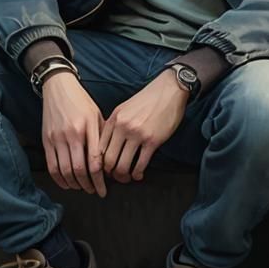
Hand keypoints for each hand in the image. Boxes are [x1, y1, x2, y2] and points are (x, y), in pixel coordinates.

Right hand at [41, 70, 106, 196]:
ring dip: (74, 184)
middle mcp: (72, 133)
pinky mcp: (46, 140)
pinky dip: (59, 179)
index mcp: (88, 127)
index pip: (95, 161)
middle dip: (88, 185)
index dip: (99, 180)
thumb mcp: (97, 114)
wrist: (58, 87)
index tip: (104, 189)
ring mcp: (57, 138)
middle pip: (79, 169)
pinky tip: (67, 183)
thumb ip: (102, 137)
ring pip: (64, 171)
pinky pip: (51, 166)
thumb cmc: (82, 101)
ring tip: (82, 188)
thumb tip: (110, 160)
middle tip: (94, 191)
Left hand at [100, 69, 188, 183]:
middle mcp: (122, 127)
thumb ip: (114, 124)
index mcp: (114, 119)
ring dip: (123, 176)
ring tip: (126, 177)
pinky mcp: (152, 141)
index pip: (99, 147)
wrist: (169, 90)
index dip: (99, 162)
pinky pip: (140, 164)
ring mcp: (137, 134)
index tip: (104, 167)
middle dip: (110, 173)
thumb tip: (107, 143)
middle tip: (115, 176)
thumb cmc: (148, 99)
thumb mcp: (124, 108)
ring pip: (122, 165)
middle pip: (108, 160)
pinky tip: (138, 174)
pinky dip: (137, 174)